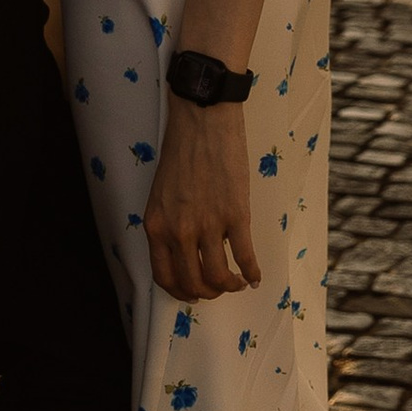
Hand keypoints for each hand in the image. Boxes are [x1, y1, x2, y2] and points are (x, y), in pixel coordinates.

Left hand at [146, 100, 259, 300]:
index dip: (181, 292)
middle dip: (208, 293)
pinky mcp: (236, 214)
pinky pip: (245, 256)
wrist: (203, 117)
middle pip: (193, 282)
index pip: (165, 277)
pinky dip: (252, 272)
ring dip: (230, 286)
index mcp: (156, 226)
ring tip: (237, 282)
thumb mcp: (162, 192)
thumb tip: (188, 249)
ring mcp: (208, 225)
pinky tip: (255, 276)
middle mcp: (179, 231)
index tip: (194, 293)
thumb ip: (170, 222)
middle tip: (219, 288)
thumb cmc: (182, 148)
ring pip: (219, 276)